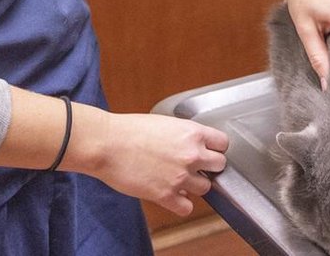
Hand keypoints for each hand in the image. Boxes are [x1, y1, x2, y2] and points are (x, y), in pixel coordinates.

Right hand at [88, 113, 227, 215]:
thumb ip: (183, 135)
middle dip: (208, 166)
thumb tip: (192, 145)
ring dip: (194, 185)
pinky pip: (187, 207)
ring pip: (206, 188)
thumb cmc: (128, 130)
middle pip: (219, 165)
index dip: (214, 148)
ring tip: (178, 180)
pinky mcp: (166, 195)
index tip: (208, 151)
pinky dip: (181, 204)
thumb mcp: (164, 123)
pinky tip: (172, 195)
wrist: (106, 144)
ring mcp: (180, 177)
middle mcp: (191, 155)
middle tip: (194, 166)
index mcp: (192, 133)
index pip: (223, 143)